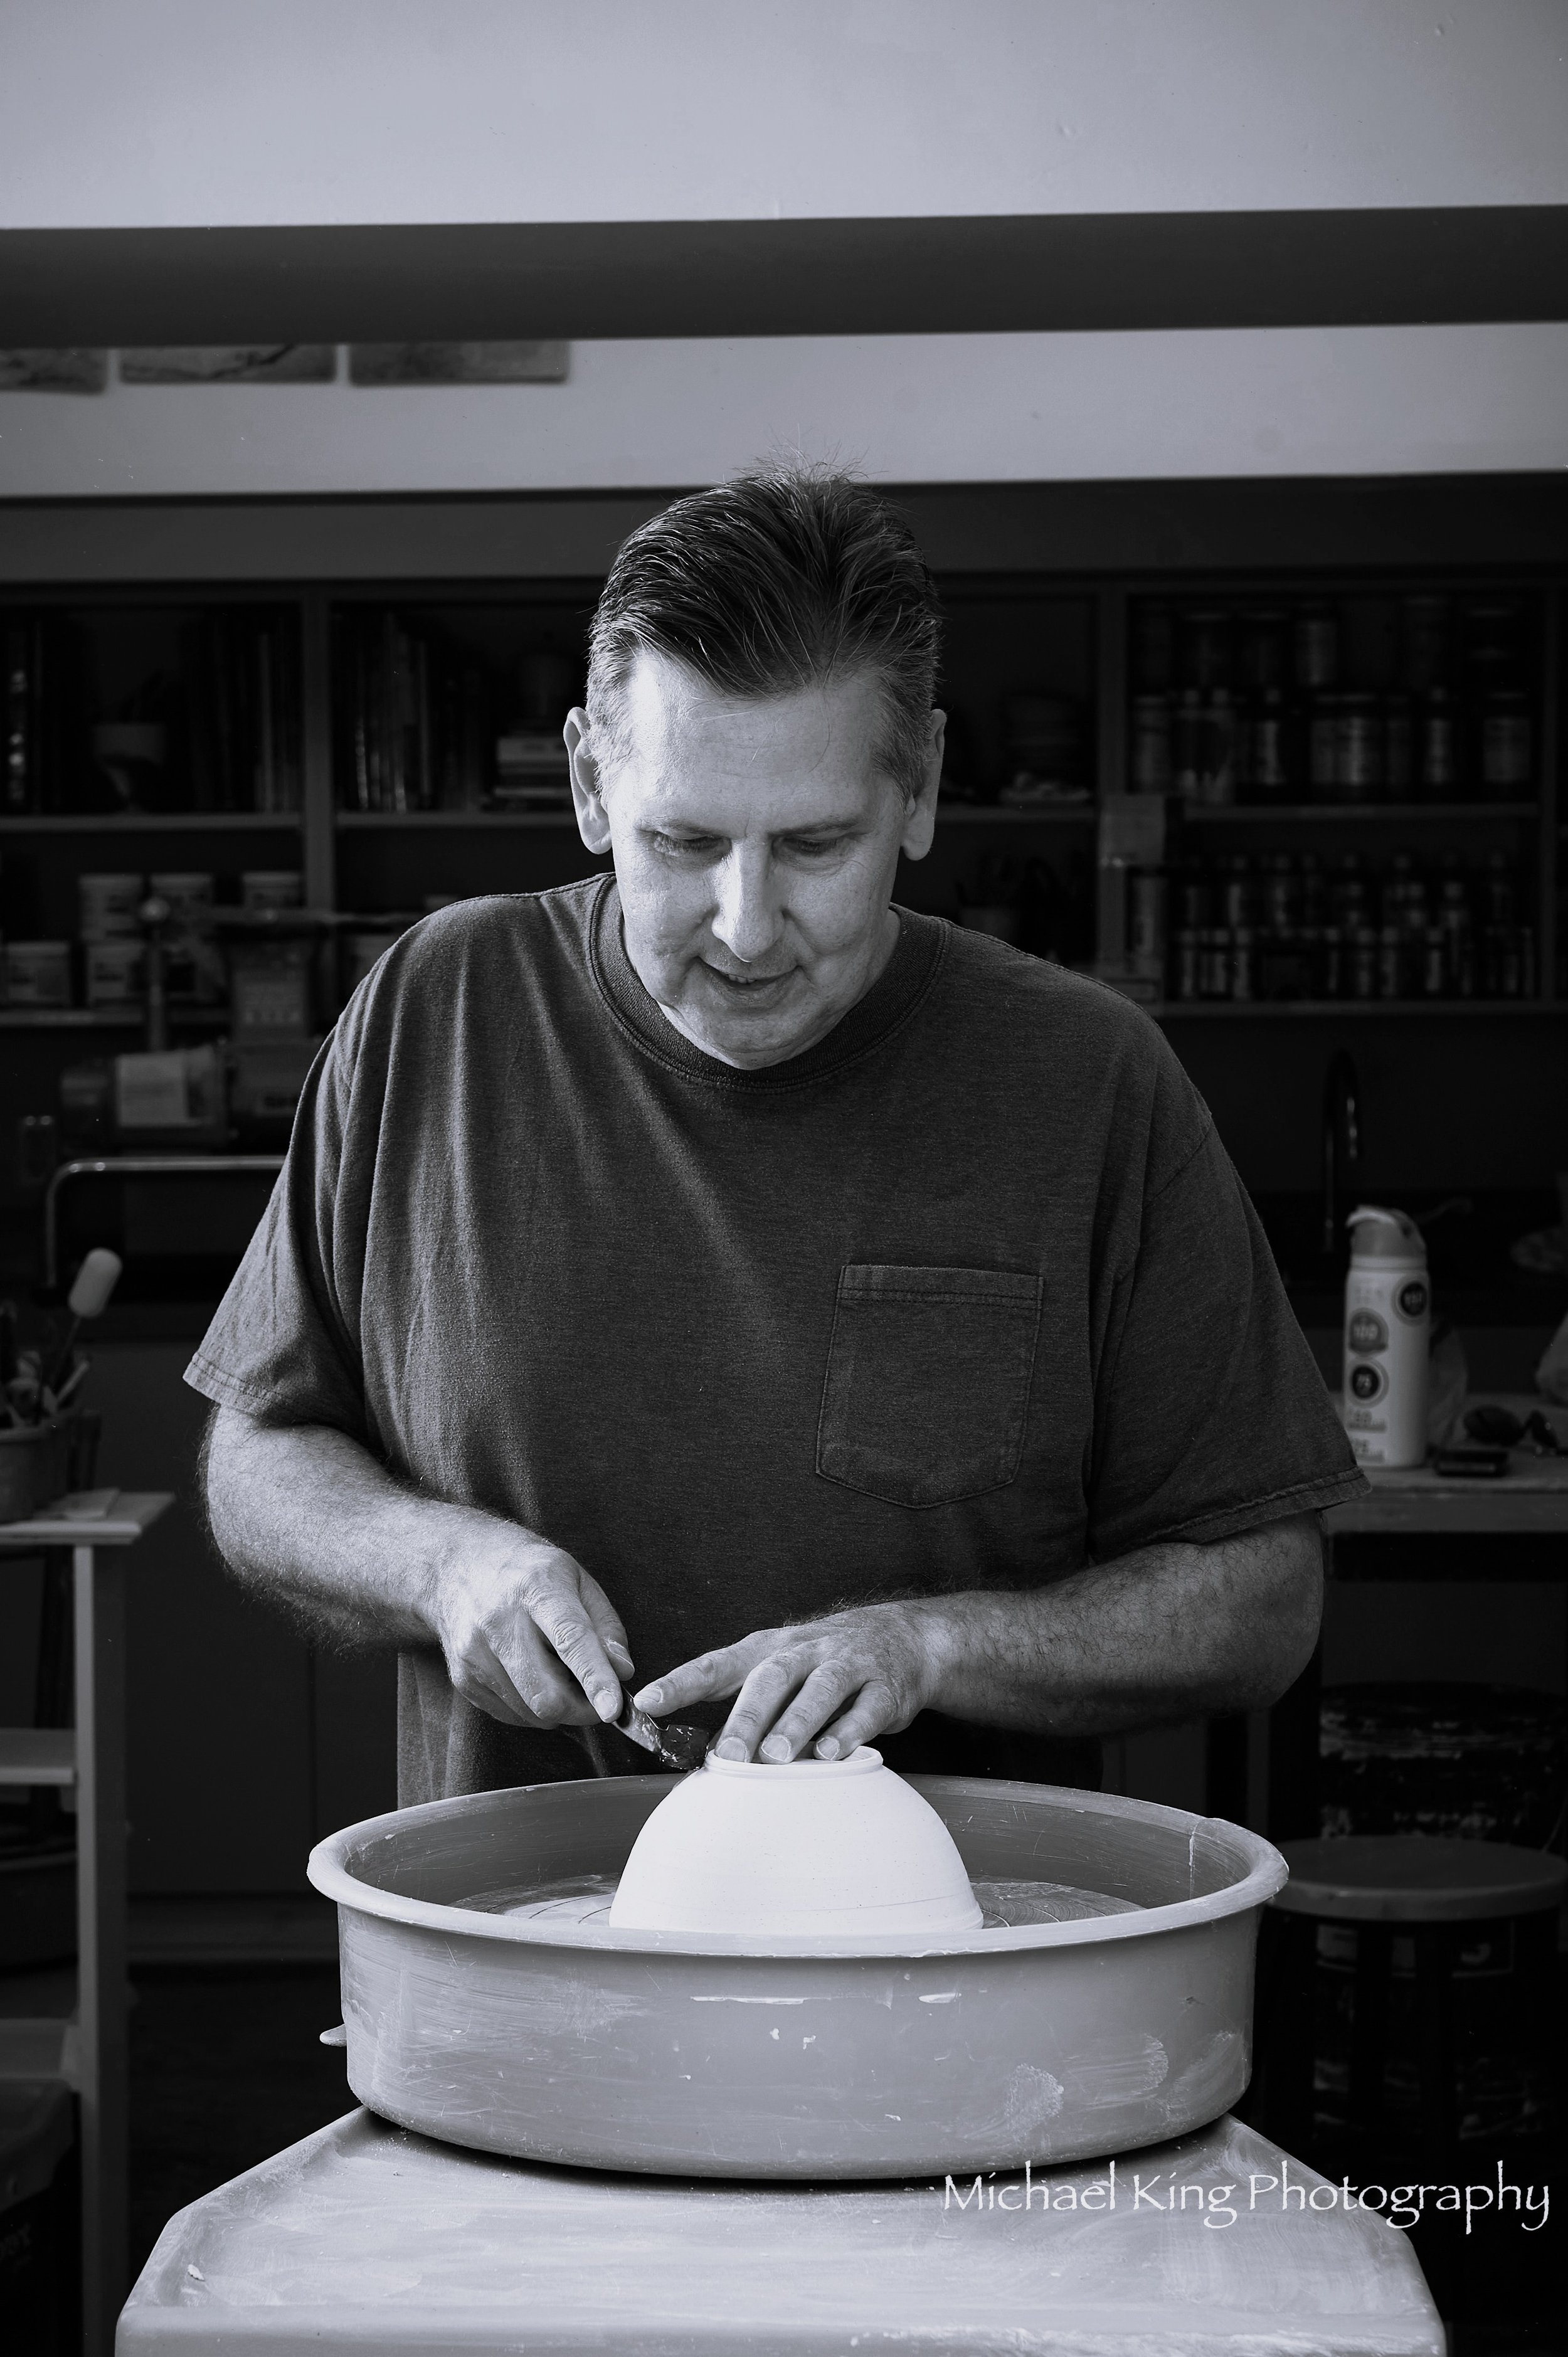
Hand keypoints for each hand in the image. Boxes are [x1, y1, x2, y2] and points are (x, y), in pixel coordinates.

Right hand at [431, 1526, 632, 1730]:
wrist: (458, 1566)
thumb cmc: (528, 1573)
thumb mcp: (577, 1579)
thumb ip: (605, 1626)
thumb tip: (622, 1671)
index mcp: (536, 1587)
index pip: (569, 1639)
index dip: (595, 1678)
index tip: (613, 1709)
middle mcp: (499, 1621)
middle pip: (545, 1694)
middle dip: (581, 1709)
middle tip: (596, 1697)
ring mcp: (474, 1653)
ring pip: (529, 1712)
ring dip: (557, 1709)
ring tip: (558, 1675)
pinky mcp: (463, 1677)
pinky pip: (510, 1714)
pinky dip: (531, 1709)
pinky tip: (532, 1676)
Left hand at [634, 1601, 955, 1763]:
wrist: (903, 1638)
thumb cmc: (821, 1665)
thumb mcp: (780, 1674)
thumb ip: (744, 1709)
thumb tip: (703, 1754)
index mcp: (768, 1650)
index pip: (717, 1665)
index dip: (681, 1682)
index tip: (646, 1703)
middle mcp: (804, 1651)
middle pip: (770, 1677)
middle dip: (747, 1717)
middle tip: (727, 1756)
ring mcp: (847, 1665)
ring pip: (820, 1688)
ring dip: (797, 1722)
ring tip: (777, 1756)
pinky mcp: (884, 1687)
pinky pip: (866, 1708)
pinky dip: (849, 1731)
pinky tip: (831, 1754)